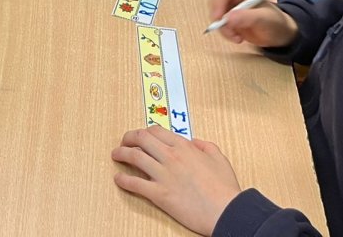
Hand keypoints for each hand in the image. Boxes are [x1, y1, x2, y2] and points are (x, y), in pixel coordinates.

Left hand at [113, 126, 241, 235]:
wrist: (227, 211)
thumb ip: (204, 145)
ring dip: (121, 154)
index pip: (155, 131)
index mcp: (183, 147)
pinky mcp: (160, 194)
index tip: (140, 136)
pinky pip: (135, 184)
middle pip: (141, 139)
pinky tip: (118, 179)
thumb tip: (194, 142)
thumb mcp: (218, 157)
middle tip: (124, 142)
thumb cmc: (225, 188)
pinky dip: (123, 180)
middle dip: (128, 138)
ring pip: (134, 157)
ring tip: (116, 155)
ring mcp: (164, 175)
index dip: (144, 131)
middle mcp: (171, 156)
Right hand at [207, 0, 299, 46]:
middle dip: (219, 18)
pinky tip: (238, 38)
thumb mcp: (265, 20)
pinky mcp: (229, 19)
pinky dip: (226, 33)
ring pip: (216, 15)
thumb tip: (229, 18)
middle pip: (216, 2)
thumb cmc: (276, 23)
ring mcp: (231, 7)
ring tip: (238, 37)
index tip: (219, 18)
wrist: (280, 34)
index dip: (218, 3)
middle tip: (227, 31)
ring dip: (223, 29)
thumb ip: (248, 18)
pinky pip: (220, 25)